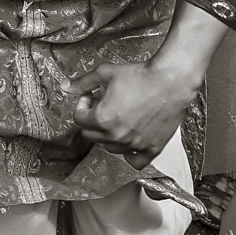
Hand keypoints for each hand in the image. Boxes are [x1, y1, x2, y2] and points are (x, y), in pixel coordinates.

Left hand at [71, 60, 197, 168]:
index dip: (83, 105)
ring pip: (110, 148)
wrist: (170, 81)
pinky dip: (130, 153)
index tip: (91, 96)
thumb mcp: (105, 73)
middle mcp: (116, 136)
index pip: (79, 119)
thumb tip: (65, 86)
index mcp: (102, 119)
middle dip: (93, 120)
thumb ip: (82, 83)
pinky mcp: (152, 148)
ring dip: (109, 135)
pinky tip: (131, 138)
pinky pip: (134, 161)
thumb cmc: (140, 76)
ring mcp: (134, 145)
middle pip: (91, 135)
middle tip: (104, 105)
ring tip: (119, 117)